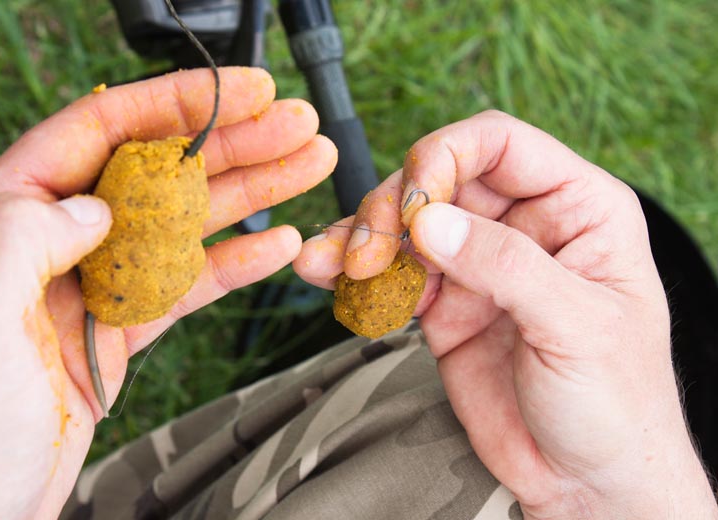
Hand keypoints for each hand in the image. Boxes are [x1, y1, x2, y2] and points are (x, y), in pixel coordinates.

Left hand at [0, 68, 336, 518]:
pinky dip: (235, 264)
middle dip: (234, 144)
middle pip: (158, 170)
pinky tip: (277, 245)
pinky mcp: (118, 328)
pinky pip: (186, 283)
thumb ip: (23, 240)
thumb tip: (98, 207)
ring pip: (184, 223)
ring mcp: (90, 284)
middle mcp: (50, 240)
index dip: (178, 103)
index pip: (98, 130)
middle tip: (297, 128)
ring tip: (307, 168)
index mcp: (0, 217)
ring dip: (250, 196)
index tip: (242, 92)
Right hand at [295, 111, 716, 517]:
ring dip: (362, 239)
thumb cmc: (617, 404)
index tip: (413, 205)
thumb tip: (429, 221)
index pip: (499, 144)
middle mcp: (523, 226)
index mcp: (576, 208)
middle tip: (370, 253)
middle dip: (392, 208)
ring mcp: (479, 266)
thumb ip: (505, 266)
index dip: (445, 157)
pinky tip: (330, 278)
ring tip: (335, 267)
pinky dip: (355, 276)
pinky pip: (392, 276)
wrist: (586, 482)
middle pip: (438, 179)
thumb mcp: (577, 326)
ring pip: (405, 226)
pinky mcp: (444, 306)